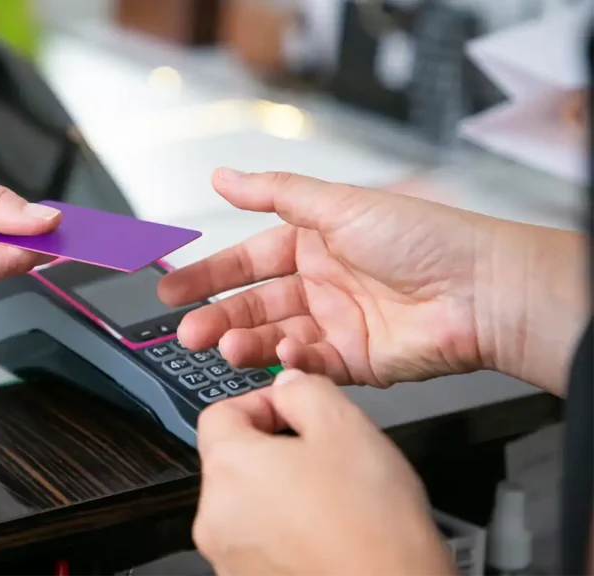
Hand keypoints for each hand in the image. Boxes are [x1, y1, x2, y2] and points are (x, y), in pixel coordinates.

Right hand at [158, 169, 564, 388]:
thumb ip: (274, 192)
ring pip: (275, 336)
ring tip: (225, 346)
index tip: (172, 289)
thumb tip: (224, 175)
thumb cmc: (424, 238)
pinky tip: (282, 354)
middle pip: (254, 304)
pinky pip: (310, 364)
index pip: (247, 261)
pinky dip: (291, 360)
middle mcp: (322, 283)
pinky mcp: (356, 361)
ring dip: (247, 342)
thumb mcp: (338, 204)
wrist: (481, 291)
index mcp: (315, 242)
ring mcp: (338, 323)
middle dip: (218, 317)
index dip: (209, 274)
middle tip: (187, 330)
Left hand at [193, 370, 453, 575]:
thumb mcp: (346, 427)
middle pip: (233, 462)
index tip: (295, 411)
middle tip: (324, 458)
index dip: (262, 404)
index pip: (220, 413)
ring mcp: (227, 556)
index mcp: (229, 468)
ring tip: (333, 502)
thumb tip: (287, 385)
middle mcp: (214, 516)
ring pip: (247, 505)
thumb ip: (306, 390)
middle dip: (274, 451)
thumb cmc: (372, 528)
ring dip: (281, 494)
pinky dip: (286, 533)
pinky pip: (259, 543)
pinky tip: (328, 535)